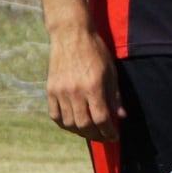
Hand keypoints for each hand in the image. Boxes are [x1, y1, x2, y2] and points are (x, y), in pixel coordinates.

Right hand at [45, 27, 125, 141]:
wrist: (71, 35)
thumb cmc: (95, 51)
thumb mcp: (111, 71)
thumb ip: (114, 95)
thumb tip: (120, 116)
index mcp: (93, 86)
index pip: (101, 118)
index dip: (109, 132)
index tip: (114, 136)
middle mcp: (75, 91)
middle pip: (84, 125)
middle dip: (96, 135)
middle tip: (103, 137)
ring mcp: (61, 92)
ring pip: (69, 123)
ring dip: (80, 132)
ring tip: (90, 131)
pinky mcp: (51, 90)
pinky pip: (55, 115)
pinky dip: (64, 124)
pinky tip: (73, 124)